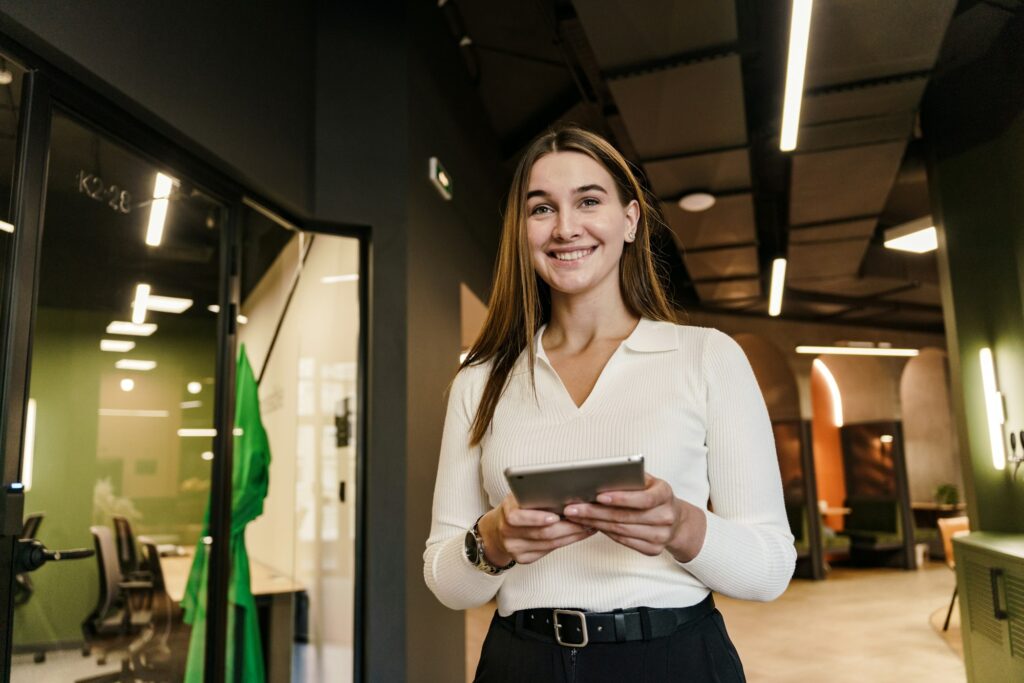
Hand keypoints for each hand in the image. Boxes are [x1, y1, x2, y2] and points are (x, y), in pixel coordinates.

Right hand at [478, 494, 595, 565]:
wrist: (497, 530)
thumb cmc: (516, 507)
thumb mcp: (519, 496)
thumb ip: (534, 495)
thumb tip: (563, 491)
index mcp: (506, 512)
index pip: (519, 517)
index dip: (538, 518)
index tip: (556, 516)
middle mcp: (507, 533)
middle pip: (542, 533)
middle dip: (567, 526)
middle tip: (585, 519)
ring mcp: (515, 549)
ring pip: (549, 544)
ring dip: (572, 535)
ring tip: (587, 526)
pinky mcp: (523, 559)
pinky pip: (548, 551)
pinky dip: (565, 542)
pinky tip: (577, 535)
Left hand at [562, 474, 706, 561]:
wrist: (677, 520)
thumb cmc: (654, 494)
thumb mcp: (648, 481)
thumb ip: (630, 479)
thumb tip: (600, 477)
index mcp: (665, 494)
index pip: (643, 498)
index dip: (621, 498)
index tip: (598, 496)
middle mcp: (666, 516)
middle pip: (626, 517)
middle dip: (596, 512)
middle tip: (573, 508)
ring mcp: (661, 536)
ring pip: (621, 531)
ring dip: (595, 523)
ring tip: (575, 517)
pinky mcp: (653, 550)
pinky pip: (623, 541)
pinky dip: (605, 533)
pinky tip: (589, 526)